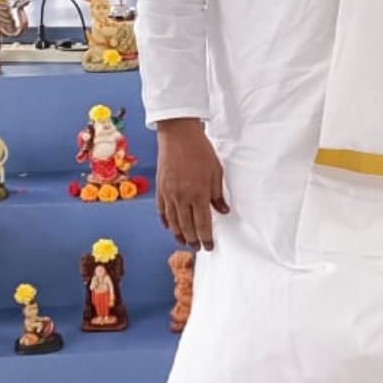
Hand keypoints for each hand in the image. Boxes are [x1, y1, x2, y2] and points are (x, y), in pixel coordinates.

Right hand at [156, 118, 228, 251]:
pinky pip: (161, 210)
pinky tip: (168, 226)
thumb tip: (223, 211)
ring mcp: (168, 194)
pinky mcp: (160, 188)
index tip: (209, 246)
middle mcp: (182, 198)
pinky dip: (165, 220)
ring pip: (173, 222)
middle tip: (197, 248)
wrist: (178, 135)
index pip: (203, 224)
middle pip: (187, 227)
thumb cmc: (200, 151)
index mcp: (198, 195)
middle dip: (193, 240)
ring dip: (178, 234)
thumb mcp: (216, 172)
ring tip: (183, 242)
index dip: (206, 238)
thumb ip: (218, 194)